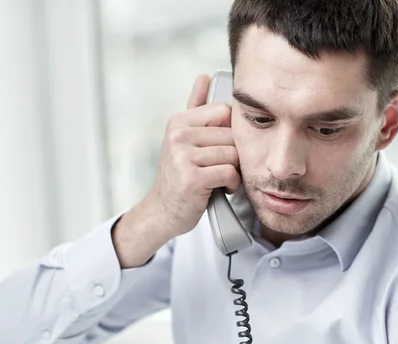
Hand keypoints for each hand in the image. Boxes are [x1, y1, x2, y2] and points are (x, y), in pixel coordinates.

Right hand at [113, 75, 240, 266]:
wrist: (163, 211)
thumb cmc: (180, 175)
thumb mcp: (184, 139)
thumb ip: (195, 108)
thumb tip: (204, 76)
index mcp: (179, 122)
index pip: (225, 112)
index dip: (230, 133)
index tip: (218, 148)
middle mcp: (178, 135)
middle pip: (232, 135)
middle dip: (232, 155)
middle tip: (217, 168)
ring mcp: (182, 156)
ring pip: (233, 155)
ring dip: (233, 172)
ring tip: (218, 179)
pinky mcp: (191, 178)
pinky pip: (229, 172)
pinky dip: (231, 184)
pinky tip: (220, 189)